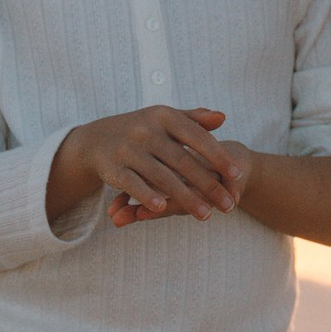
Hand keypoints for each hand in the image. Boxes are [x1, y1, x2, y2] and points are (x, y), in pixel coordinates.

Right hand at [49, 104, 242, 229]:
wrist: (94, 139)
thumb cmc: (140, 129)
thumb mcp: (165, 119)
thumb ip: (194, 119)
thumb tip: (223, 118)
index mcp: (163, 115)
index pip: (196, 136)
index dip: (217, 155)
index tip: (236, 174)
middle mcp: (146, 130)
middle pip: (182, 161)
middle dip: (208, 184)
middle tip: (228, 205)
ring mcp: (128, 149)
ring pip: (161, 176)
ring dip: (185, 197)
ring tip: (206, 215)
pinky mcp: (112, 167)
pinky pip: (132, 183)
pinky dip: (146, 195)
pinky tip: (163, 209)